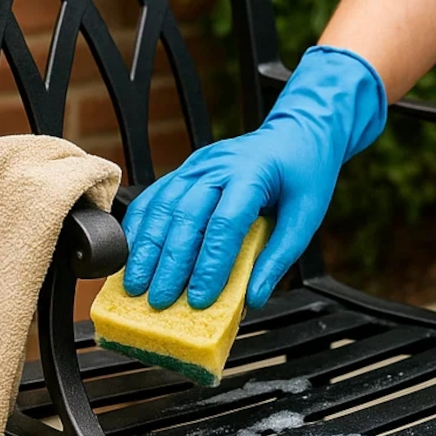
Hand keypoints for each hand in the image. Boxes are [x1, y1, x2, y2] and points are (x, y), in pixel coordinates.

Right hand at [122, 46, 386, 310]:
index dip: (210, 264)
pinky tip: (131, 253)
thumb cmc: (303, 177)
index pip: (225, 224)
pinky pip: (155, 197)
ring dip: (146, 249)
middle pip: (185, 216)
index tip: (200, 299)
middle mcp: (218, 166)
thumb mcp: (305, 218)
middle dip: (169, 263)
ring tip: (135, 285)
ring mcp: (197, 164)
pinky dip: (140, 227)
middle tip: (159, 301)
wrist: (296, 134)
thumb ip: (278, 258)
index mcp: (252, 175)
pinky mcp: (186, 169)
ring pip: (162, 206)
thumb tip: (254, 299)